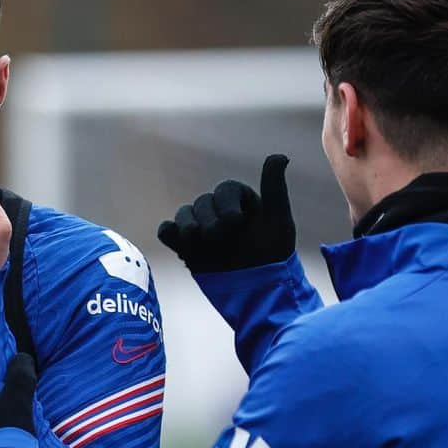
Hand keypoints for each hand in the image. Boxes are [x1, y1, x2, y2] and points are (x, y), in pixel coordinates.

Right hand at [157, 154, 294, 272]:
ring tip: (199, 240)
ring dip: (189, 226)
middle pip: (202, 202)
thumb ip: (275, 188)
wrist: (258, 292)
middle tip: (221, 238)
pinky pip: (167, 232)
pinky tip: (179, 242)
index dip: (227, 204)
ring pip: (183, 215)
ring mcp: (200, 229)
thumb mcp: (278, 220)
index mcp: (240, 201)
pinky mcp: (185, 247)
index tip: (237, 222)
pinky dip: (169, 233)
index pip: (225, 189)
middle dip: (210, 220)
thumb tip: (280, 155)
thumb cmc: (272, 255)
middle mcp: (218, 211)